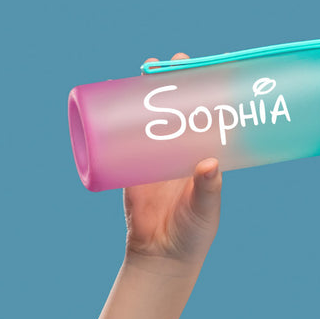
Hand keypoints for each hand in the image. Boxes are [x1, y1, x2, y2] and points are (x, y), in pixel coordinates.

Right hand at [122, 54, 222, 268]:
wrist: (161, 256)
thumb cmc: (193, 232)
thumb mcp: (205, 209)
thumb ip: (208, 188)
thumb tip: (210, 163)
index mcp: (201, 156)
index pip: (206, 118)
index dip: (205, 95)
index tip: (208, 69)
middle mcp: (177, 152)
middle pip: (174, 110)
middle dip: (171, 84)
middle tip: (171, 62)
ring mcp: (152, 158)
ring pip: (146, 118)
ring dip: (142, 93)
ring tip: (144, 70)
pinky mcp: (128, 168)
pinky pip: (119, 139)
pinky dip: (112, 118)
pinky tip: (109, 97)